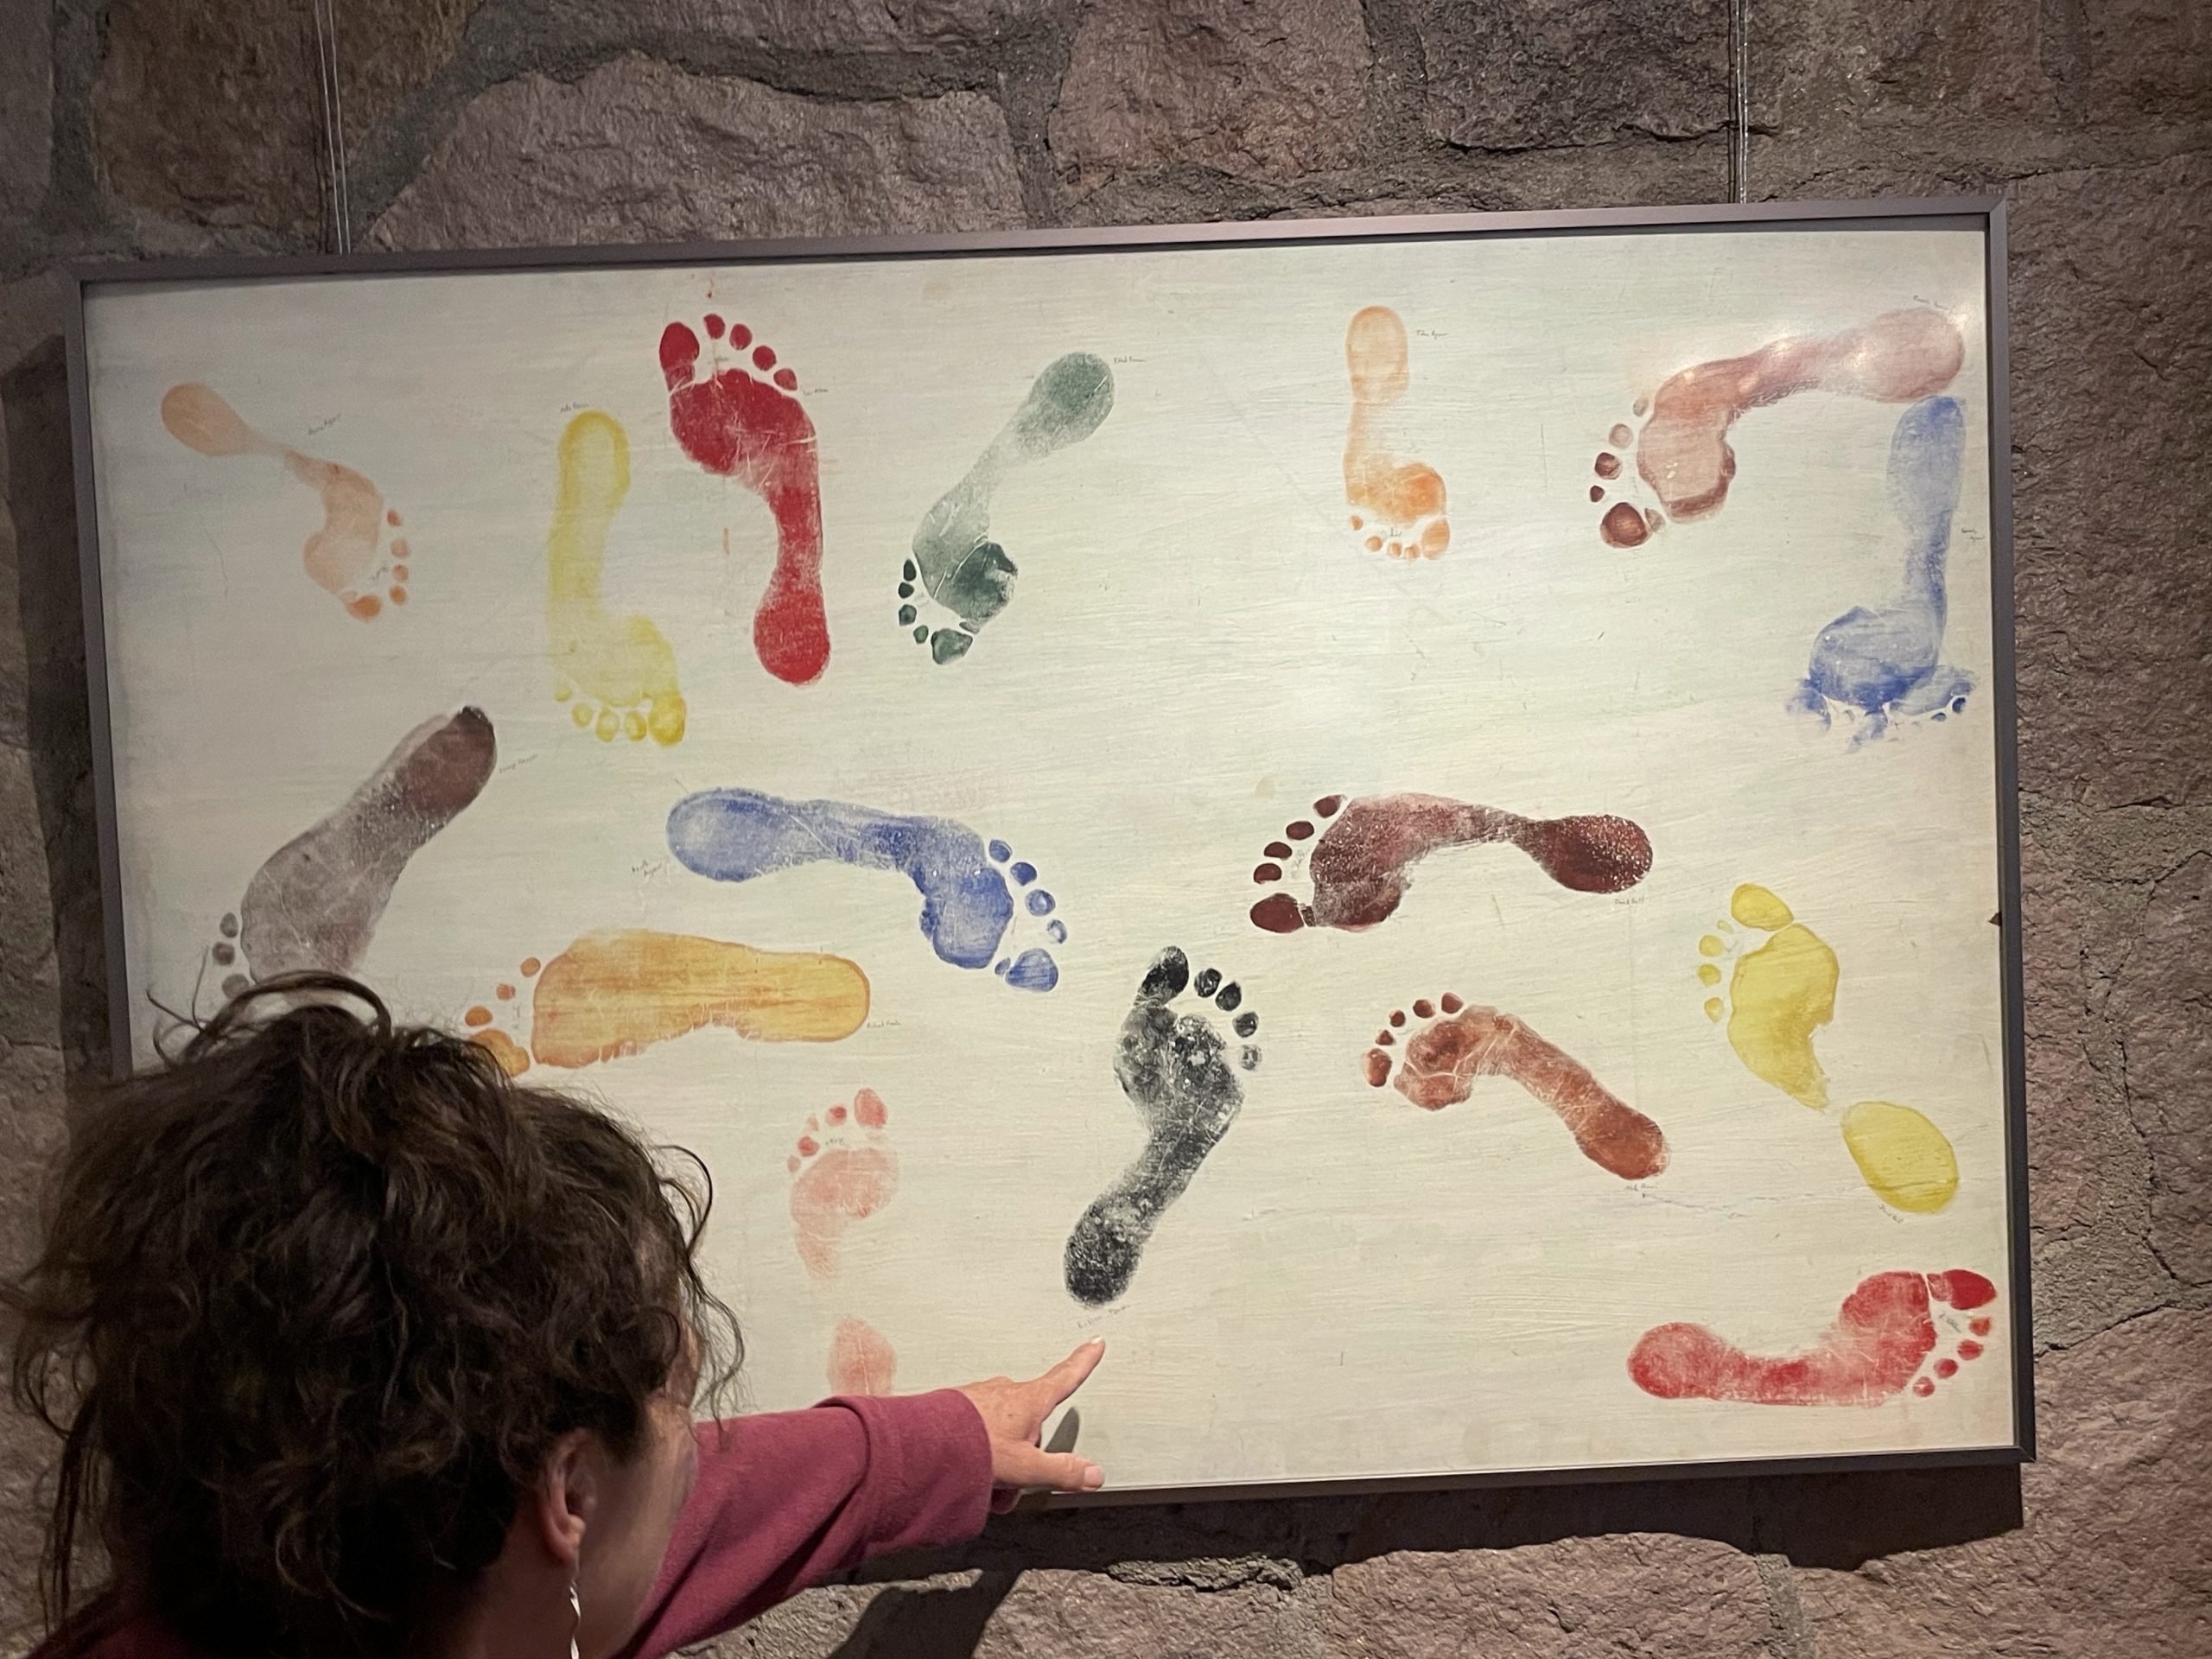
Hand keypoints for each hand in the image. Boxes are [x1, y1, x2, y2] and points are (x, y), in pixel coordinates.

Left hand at [958, 1339, 1106, 1510]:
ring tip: (984, 1478)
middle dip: (1026, 1453)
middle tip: (1012, 1478)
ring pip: (1005, 1430)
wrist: (926, 1443)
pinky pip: (981, 1431)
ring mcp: (983, 1397)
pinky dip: (980, 1451)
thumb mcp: (1027, 1467)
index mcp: (1030, 1400)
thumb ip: (1062, 1471)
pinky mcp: (960, 1408)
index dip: (1083, 1361)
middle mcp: (1007, 1391)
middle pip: (1032, 1422)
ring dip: (1000, 1457)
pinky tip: (968, 1467)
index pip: (1065, 1377)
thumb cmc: (973, 1446)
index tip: (1094, 1345)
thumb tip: (1092, 1473)